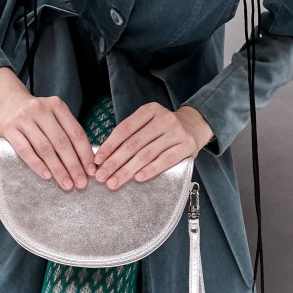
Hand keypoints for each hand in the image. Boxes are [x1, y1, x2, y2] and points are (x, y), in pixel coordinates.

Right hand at [0, 67, 95, 190]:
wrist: (7, 101)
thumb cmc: (36, 115)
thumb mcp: (53, 115)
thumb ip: (66, 131)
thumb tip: (84, 161)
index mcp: (57, 105)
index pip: (76, 132)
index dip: (85, 153)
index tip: (91, 171)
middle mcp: (41, 109)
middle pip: (61, 142)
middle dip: (73, 165)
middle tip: (80, 183)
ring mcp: (23, 118)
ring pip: (45, 148)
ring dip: (58, 169)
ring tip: (66, 183)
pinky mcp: (9, 128)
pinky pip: (25, 150)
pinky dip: (37, 164)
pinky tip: (47, 175)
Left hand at [92, 102, 213, 188]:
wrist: (194, 127)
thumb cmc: (163, 129)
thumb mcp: (148, 123)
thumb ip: (130, 135)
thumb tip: (104, 157)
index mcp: (150, 110)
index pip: (124, 129)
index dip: (109, 146)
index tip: (97, 161)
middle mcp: (164, 119)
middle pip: (133, 144)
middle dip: (114, 162)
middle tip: (101, 177)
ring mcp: (176, 132)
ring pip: (146, 154)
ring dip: (127, 170)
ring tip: (114, 182)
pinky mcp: (187, 146)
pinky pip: (165, 160)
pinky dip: (150, 170)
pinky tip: (138, 178)